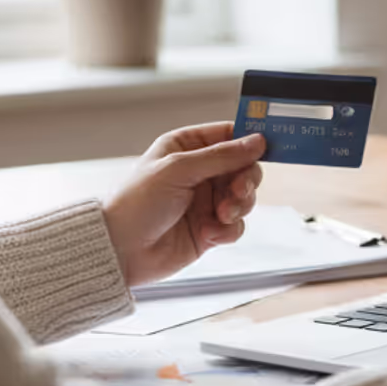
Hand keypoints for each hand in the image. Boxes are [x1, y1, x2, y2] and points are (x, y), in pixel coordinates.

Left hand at [102, 122, 266, 287]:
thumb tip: (257, 141)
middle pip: (244, 168)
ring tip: (221, 215)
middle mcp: (198, 172)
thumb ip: (221, 156)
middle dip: (246, 180)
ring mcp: (204, 202)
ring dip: (238, 206)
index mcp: (186, 147)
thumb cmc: (136, 202)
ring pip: (244, 197)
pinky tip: (209, 233)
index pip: (229, 135)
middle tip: (238, 191)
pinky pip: (235, 225)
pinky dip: (228, 229)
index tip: (268, 146)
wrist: (118, 250)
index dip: (249, 140)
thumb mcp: (178, 169)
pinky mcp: (208, 229)